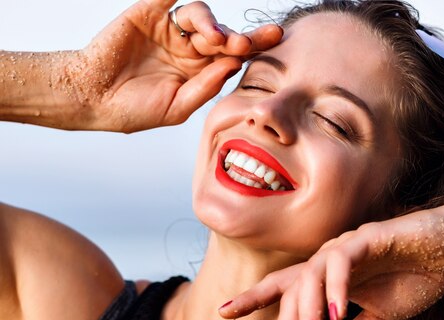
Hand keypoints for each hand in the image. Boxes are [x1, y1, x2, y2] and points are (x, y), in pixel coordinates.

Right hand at [69, 0, 281, 131]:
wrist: (93, 99)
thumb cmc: (134, 109)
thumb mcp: (177, 107)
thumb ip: (205, 86)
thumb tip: (234, 64)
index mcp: (201, 71)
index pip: (233, 56)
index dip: (254, 47)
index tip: (275, 40)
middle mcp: (190, 48)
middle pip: (223, 34)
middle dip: (238, 37)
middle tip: (244, 45)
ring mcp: (170, 30)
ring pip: (201, 16)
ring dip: (212, 23)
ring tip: (214, 38)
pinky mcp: (148, 13)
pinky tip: (189, 0)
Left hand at [219, 200, 443, 319]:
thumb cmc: (416, 277)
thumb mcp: (381, 319)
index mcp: (331, 277)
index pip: (286, 287)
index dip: (255, 298)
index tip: (224, 313)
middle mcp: (331, 259)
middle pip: (293, 289)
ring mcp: (348, 246)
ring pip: (312, 275)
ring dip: (307, 312)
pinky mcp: (369, 237)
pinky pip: (343, 261)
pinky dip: (336, 287)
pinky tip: (336, 313)